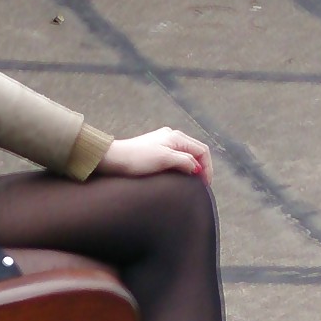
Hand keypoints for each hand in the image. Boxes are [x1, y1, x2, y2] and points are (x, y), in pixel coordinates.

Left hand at [96, 127, 212, 184]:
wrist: (113, 158)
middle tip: (201, 184)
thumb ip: (184, 161)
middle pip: (196, 151)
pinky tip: (178, 175)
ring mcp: (163, 142)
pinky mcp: (155, 149)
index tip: (205, 184)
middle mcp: (172, 136)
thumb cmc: (137, 159)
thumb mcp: (164, 159)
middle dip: (202, 167)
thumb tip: (197, 168)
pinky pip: (176, 156)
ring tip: (192, 181)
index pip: (202, 151)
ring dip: (192, 166)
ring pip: (186, 154)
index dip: (207, 168)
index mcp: (176, 137)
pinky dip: (182, 165)